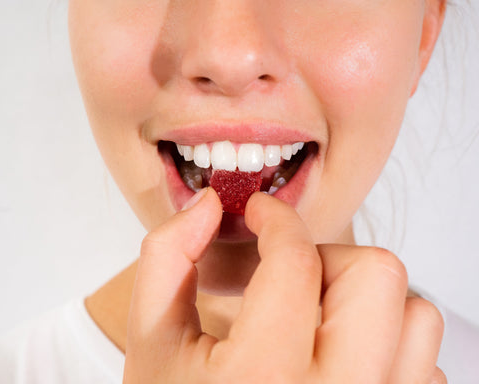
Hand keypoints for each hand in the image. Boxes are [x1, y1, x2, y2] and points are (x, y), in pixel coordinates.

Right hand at [123, 189, 445, 382]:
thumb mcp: (152, 343)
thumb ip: (169, 259)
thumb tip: (208, 205)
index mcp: (259, 380)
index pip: (295, 263)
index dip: (276, 220)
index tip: (262, 213)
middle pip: (377, 276)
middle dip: (327, 256)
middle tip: (290, 274)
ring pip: (416, 314)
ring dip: (363, 299)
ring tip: (314, 319)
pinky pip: (423, 360)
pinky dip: (384, 343)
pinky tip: (336, 357)